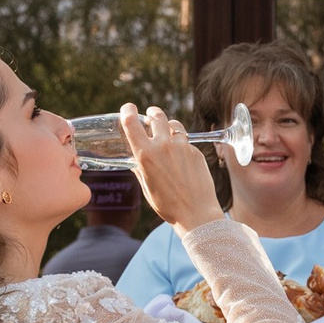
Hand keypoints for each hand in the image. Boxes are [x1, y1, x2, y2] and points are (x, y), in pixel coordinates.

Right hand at [123, 105, 222, 230]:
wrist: (196, 213)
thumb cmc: (167, 205)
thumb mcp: (146, 186)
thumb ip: (140, 168)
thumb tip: (136, 159)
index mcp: (145, 154)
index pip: (131, 122)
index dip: (127, 111)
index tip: (127, 108)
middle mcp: (163, 146)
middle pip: (157, 115)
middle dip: (152, 113)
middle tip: (151, 115)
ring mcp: (182, 147)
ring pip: (174, 124)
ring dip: (168, 126)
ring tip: (167, 134)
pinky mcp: (196, 151)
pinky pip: (186, 141)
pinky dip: (181, 144)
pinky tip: (181, 159)